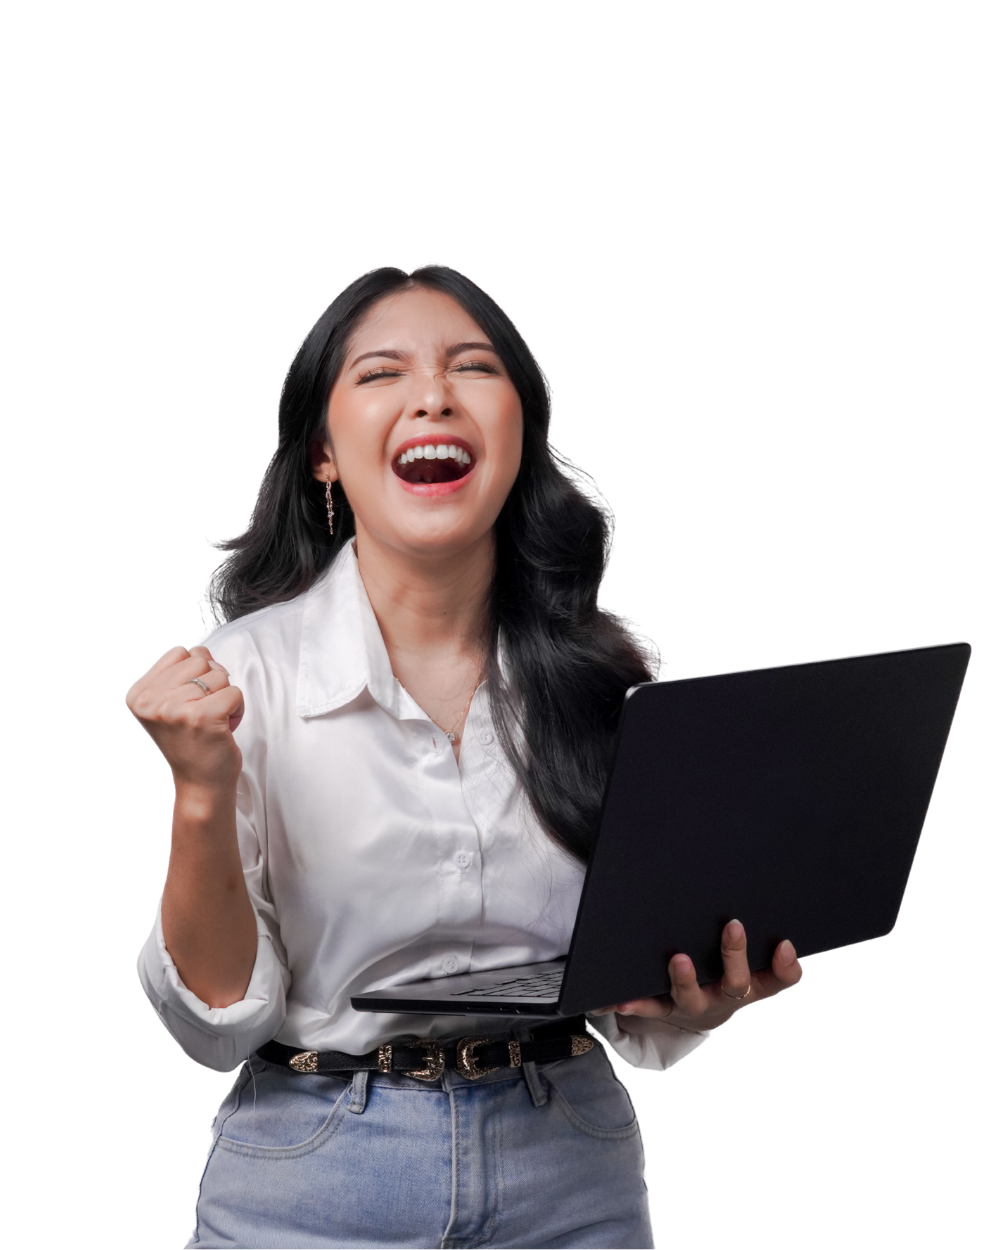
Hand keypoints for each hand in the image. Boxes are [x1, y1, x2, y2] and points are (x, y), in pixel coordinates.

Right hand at [125, 645, 244, 790]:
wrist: (200, 783)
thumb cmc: (191, 741)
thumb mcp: (169, 704)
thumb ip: (178, 673)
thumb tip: (201, 650)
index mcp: (138, 694)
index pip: (180, 652)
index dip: (196, 673)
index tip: (190, 701)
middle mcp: (151, 701)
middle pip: (201, 659)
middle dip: (212, 683)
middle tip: (204, 713)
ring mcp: (175, 709)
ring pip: (220, 675)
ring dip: (225, 696)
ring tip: (213, 721)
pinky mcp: (202, 718)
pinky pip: (234, 692)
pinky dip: (238, 709)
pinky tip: (224, 727)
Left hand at [592, 920, 802, 1032]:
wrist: (698, 1015)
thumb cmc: (724, 970)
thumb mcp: (746, 958)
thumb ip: (754, 930)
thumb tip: (751, 874)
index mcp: (753, 984)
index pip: (780, 979)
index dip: (786, 966)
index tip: (785, 944)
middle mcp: (726, 996)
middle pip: (736, 983)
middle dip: (734, 954)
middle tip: (733, 925)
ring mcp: (696, 1004)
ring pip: (692, 998)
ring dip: (685, 979)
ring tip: (679, 960)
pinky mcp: (666, 1009)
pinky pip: (651, 1007)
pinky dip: (638, 1003)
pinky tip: (624, 997)